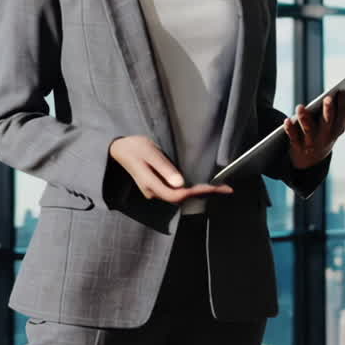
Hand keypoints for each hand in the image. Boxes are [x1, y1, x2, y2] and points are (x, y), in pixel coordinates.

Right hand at [109, 135, 232, 203]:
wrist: (118, 149)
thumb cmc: (134, 147)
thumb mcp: (150, 153)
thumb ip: (164, 168)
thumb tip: (180, 183)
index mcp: (151, 184)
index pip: (178, 194)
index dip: (198, 192)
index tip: (216, 187)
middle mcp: (152, 192)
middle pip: (181, 198)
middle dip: (203, 193)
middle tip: (226, 188)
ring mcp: (153, 191)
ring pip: (179, 196)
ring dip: (198, 192)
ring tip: (218, 187)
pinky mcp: (155, 187)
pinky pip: (175, 192)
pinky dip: (190, 189)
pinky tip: (201, 185)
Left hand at [283, 89, 344, 169]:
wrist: (311, 159)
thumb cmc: (326, 133)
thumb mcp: (338, 123)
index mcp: (337, 129)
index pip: (342, 116)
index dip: (343, 104)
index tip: (342, 91)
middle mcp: (325, 137)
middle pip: (327, 123)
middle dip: (329, 111)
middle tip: (328, 98)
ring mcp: (311, 142)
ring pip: (308, 131)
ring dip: (304, 119)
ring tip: (300, 106)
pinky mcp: (298, 146)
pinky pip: (293, 138)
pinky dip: (290, 129)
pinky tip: (287, 120)